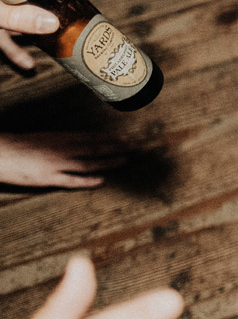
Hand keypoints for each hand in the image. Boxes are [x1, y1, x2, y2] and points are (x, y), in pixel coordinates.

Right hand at [0, 132, 131, 188]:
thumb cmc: (18, 146)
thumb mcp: (43, 139)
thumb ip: (62, 142)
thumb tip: (81, 143)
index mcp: (59, 138)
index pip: (90, 137)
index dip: (110, 138)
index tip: (126, 137)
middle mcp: (60, 148)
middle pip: (93, 147)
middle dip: (116, 146)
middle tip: (136, 146)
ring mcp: (55, 163)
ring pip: (87, 162)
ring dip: (108, 161)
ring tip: (126, 160)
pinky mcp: (47, 178)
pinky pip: (70, 180)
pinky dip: (87, 180)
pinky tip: (102, 181)